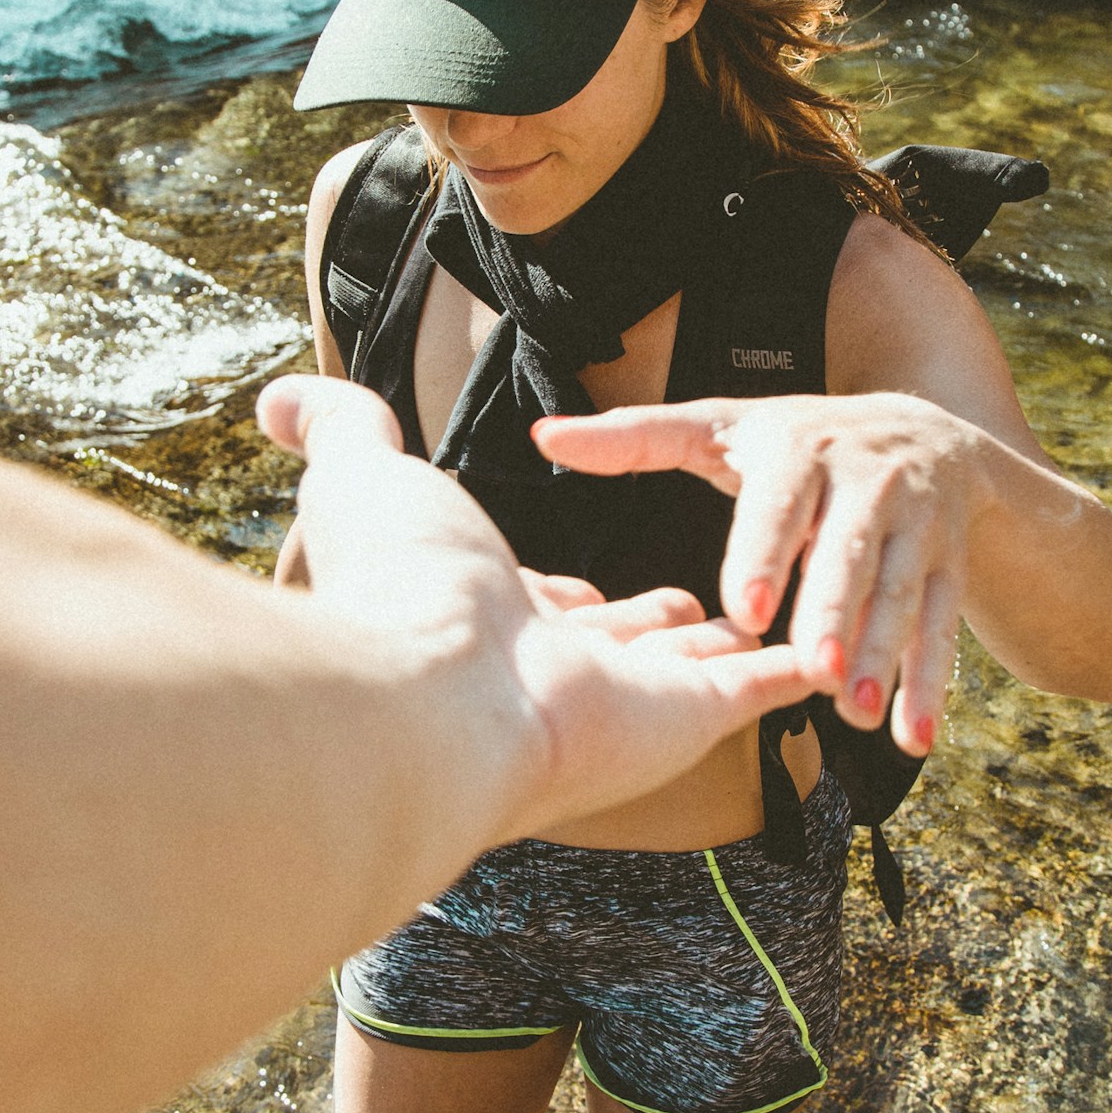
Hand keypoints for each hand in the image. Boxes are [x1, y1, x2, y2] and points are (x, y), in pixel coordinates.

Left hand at [256, 376, 811, 840]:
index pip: (546, 610)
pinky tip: (834, 664)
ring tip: (790, 631)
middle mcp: (559, 670)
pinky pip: (758, 689)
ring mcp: (629, 700)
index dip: (569, 596)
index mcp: (494, 621)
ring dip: (738, 648)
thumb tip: (276, 397)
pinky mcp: (688, 715)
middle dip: (659, 630)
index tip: (585, 590)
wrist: (437, 688)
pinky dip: (799, 674)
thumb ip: (335, 430)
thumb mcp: (364, 476)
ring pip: (697, 670)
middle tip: (707, 609)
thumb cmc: (399, 583)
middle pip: (626, 646)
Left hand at [533, 393, 991, 760]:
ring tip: (858, 716)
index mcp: (799, 449)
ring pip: (900, 593)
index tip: (740, 612)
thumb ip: (636, 439)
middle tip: (811, 672)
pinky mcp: (949, 564)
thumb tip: (545, 435)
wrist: (932, 434)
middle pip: (848, 553)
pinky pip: (942, 624)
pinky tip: (913, 737)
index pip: (779, 504)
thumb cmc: (798, 440)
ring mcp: (916, 524)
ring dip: (883, 655)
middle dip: (834, 612)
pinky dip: (930, 682)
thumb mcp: (721, 428)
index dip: (763, 554)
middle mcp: (866, 481)